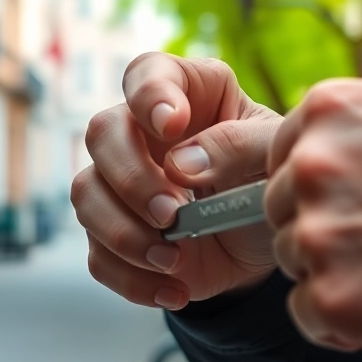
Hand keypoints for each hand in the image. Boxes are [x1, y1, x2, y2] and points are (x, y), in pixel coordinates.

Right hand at [72, 53, 282, 310]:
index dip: (149, 95)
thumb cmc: (272, 179)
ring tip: (174, 259)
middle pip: (102, 132)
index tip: (171, 126)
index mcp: (186, 93)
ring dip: (123, 232)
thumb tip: (180, 164)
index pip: (147, 73)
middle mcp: (141, 131)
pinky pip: (99, 255)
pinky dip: (133, 278)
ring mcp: (120, 183)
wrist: (266, 244)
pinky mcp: (115, 234)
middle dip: (131, 178)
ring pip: (85, 194)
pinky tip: (177, 288)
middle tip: (171, 214)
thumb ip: (240, 145)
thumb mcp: (276, 156)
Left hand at [264, 79, 361, 361]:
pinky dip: (339, 321)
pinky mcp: (331, 297)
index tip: (346, 196)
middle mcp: (314, 164)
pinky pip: (306, 313)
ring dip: (332, 271)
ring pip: (293, 258)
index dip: (316, 178)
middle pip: (281, 204)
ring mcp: (318, 231)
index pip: (286, 146)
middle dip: (320, 223)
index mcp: (335, 109)